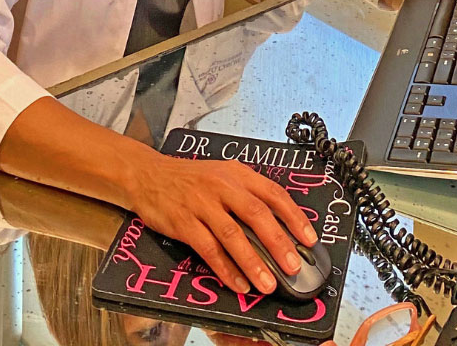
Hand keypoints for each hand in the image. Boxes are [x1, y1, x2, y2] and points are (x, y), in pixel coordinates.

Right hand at [126, 153, 318, 296]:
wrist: (148, 175)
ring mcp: (202, 204)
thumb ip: (247, 196)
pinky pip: (208, 249)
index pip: (272, 193)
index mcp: (237, 173)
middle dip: (278, 242)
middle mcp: (222, 186)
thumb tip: (279, 227)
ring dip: (253, 262)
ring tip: (268, 283)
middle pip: (256, 214)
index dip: (294, 216)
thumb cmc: (190, 179)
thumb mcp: (222, 175)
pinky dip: (225, 269)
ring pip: (233, 235)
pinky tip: (238, 284)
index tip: (309, 238)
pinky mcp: (184, 222)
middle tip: (293, 266)